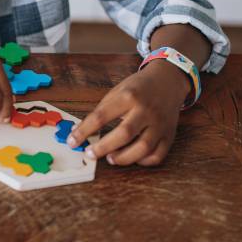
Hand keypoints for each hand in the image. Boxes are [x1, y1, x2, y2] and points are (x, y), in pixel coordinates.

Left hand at [67, 59, 191, 166]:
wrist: (168, 80)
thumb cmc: (139, 87)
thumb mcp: (118, 90)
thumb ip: (102, 111)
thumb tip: (82, 132)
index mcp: (129, 96)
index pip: (102, 116)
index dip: (84, 131)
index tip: (72, 141)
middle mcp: (146, 110)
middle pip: (124, 134)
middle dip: (103, 147)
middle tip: (90, 154)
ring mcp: (160, 124)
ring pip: (143, 148)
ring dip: (124, 158)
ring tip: (111, 158)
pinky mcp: (169, 135)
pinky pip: (157, 155)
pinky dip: (143, 161)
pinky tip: (132, 158)